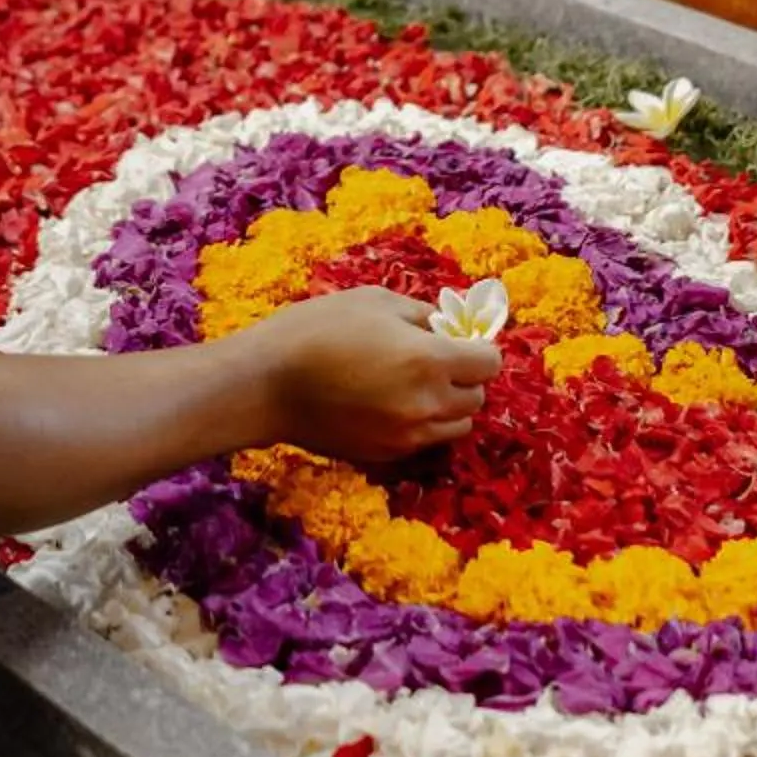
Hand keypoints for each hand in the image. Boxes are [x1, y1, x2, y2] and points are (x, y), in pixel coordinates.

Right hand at [233, 286, 500, 464]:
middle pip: (478, 398)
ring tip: (414, 385)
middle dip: (465, 377)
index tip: (458, 340)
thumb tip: (447, 327)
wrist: (266, 384)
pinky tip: (389, 403)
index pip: (490, 363)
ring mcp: (407, 436)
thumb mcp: (374, 301)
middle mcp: (428, 404)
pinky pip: (424, 442)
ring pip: (457, 426)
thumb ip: (421, 314)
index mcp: (430, 360)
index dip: (479, 348)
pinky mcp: (386, 455)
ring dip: (449, 406)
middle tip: (435, 360)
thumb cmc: (316, 329)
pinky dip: (421, 425)